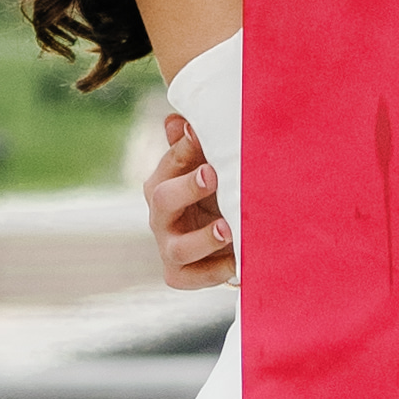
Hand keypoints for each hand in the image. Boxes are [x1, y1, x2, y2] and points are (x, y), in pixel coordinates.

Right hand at [146, 106, 233, 292]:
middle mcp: (160, 215)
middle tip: (212, 174)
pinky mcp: (181, 275)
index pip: (169, 162)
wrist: (225, 239)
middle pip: (163, 199)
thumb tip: (176, 121)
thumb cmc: (215, 193)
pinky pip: (193, 277)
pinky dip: (216, 273)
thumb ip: (192, 145)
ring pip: (179, 247)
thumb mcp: (206, 166)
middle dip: (187, 186)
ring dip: (203, 238)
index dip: (184, 148)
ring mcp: (169, 248)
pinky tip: (238, 263)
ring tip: (228, 228)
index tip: (199, 134)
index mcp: (162, 183)